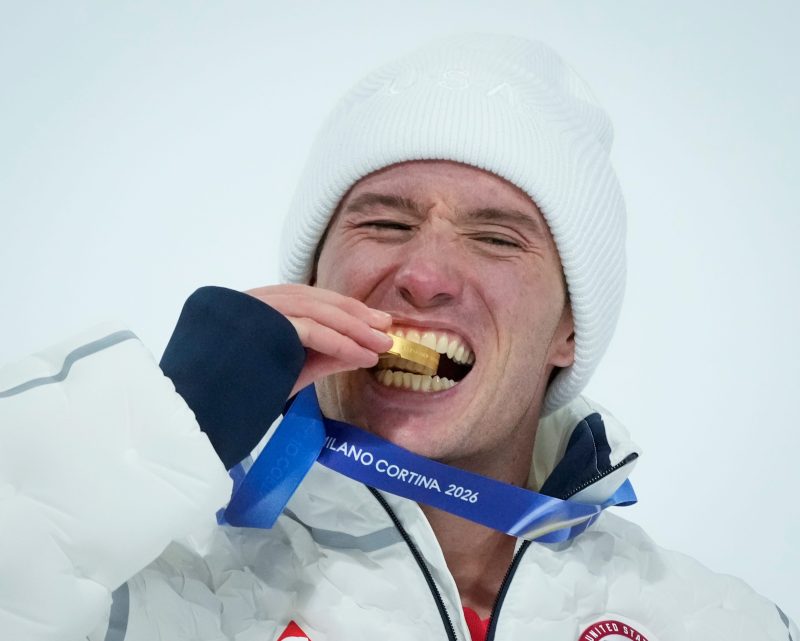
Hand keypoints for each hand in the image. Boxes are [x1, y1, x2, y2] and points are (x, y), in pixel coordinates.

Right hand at [246, 284, 392, 396]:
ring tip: (381, 346)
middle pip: (316, 300)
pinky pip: (311, 331)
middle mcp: (256, 300)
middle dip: (356, 314)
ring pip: (317, 312)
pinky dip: (341, 343)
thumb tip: (360, 352)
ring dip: (355, 329)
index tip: (372, 321)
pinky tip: (362, 356)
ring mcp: (256, 310)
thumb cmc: (240, 392)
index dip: (344, 308)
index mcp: (258, 305)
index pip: (308, 299)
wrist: (200, 410)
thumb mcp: (290, 369)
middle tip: (386, 330)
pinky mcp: (263, 327)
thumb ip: (322, 357)